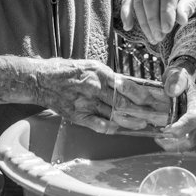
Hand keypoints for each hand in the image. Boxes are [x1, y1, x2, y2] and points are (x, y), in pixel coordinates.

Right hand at [33, 58, 172, 133]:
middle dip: (140, 111)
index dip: (140, 94)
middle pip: (122, 103)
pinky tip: (118, 129)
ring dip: (129, 121)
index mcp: (99, 72)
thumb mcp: (90, 66)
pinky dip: (110, 128)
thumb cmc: (68, 71)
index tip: (151, 100)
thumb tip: (127, 85)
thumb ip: (108, 77)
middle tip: (152, 116)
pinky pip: (98, 124)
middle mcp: (94, 87)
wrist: (43, 80)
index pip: (126, 85)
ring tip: (141, 124)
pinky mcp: (78, 115)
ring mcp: (86, 102)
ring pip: (113, 115)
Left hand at [156, 65, 195, 151]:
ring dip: (172, 145)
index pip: (194, 118)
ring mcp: (192, 124)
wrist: (181, 80)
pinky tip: (158, 136)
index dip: (182, 127)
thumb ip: (176, 79)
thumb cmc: (179, 77)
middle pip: (192, 137)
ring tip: (157, 138)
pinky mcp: (186, 128)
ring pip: (187, 143)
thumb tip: (172, 91)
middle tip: (159, 138)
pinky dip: (170, 143)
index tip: (168, 130)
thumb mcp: (178, 73)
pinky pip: (181, 141)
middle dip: (176, 143)